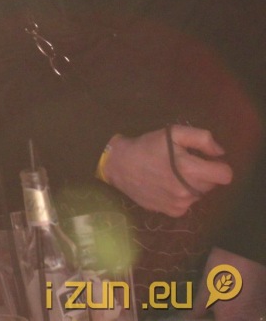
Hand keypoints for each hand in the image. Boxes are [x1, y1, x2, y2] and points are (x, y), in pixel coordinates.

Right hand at [105, 126, 232, 216]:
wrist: (119, 165)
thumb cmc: (147, 146)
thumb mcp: (172, 133)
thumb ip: (201, 138)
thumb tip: (220, 153)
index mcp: (190, 169)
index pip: (225, 175)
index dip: (219, 165)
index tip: (207, 160)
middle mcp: (188, 191)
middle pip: (212, 184)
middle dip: (203, 174)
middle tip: (184, 164)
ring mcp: (180, 204)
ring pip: (200, 194)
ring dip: (192, 185)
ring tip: (172, 174)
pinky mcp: (172, 212)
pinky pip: (187, 204)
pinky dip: (181, 196)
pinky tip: (165, 186)